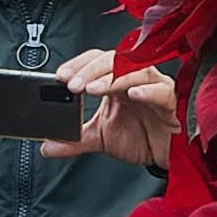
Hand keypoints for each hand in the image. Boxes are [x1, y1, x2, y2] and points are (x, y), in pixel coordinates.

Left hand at [50, 50, 174, 171]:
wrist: (164, 155)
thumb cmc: (139, 137)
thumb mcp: (99, 139)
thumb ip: (74, 141)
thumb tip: (47, 147)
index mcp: (115, 81)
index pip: (95, 61)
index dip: (78, 65)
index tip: (60, 77)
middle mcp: (133, 78)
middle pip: (112, 60)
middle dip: (90, 71)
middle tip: (73, 85)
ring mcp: (153, 86)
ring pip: (134, 71)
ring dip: (112, 78)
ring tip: (93, 89)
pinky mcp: (169, 101)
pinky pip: (160, 90)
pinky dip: (146, 90)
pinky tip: (132, 94)